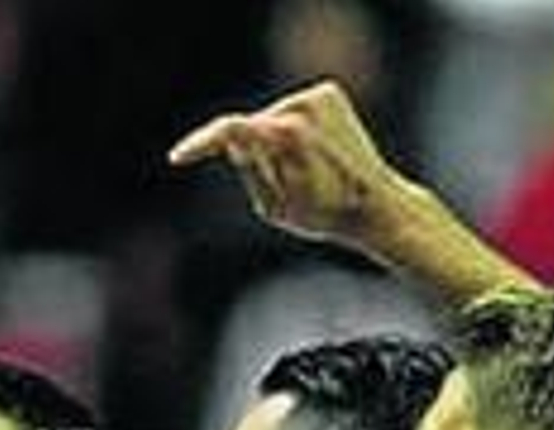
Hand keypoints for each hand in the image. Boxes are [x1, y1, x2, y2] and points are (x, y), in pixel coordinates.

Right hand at [170, 80, 402, 255]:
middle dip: (256, 155)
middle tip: (288, 187)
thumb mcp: (272, 207)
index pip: (230, 130)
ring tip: (309, 171)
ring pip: (272, 119)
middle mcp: (300, 107)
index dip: (200, 144)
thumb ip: (247, 172)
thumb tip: (235, 140)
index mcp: (287, 136)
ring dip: (277, 144)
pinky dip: (296, 131)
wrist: (374, 203)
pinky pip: (294, 110)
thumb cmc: (323, 213)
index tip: (179, 158)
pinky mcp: (329, 91)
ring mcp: (317, 95)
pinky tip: (320, 151)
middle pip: (253, 129)